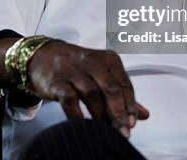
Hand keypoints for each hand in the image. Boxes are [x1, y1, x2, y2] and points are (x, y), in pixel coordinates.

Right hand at [27, 40, 148, 136]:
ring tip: (106, 130)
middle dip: (119, 112)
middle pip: (110, 88)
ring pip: (92, 93)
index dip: (130, 106)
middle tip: (123, 131)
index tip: (133, 123)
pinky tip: (84, 125)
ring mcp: (73, 70)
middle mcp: (91, 62)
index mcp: (107, 59)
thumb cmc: (77, 67)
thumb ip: (122, 93)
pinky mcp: (57, 81)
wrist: (42, 56)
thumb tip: (144, 114)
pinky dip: (78, 115)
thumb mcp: (102, 74)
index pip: (124, 84)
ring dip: (101, 115)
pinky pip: (69, 99)